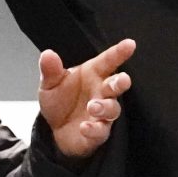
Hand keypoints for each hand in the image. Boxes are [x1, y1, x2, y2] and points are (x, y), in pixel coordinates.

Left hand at [37, 38, 134, 161]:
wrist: (56, 129)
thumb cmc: (60, 101)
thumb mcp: (50, 84)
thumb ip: (50, 70)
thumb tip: (47, 55)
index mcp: (93, 74)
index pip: (108, 61)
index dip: (119, 52)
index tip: (130, 44)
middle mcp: (101, 92)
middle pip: (117, 85)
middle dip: (121, 82)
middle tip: (122, 80)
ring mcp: (102, 113)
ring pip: (112, 108)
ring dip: (105, 107)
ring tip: (92, 106)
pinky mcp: (98, 132)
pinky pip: (101, 131)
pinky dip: (94, 129)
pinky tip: (84, 127)